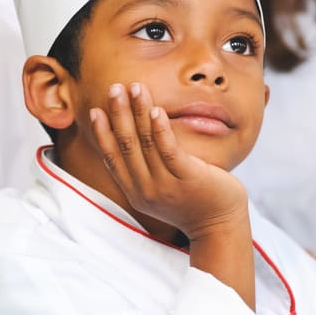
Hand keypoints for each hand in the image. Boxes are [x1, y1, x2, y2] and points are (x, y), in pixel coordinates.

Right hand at [90, 83, 254, 306]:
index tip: (95, 111)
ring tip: (135, 88)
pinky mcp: (188, 179)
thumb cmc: (193, 201)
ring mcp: (166, 185)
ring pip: (146, 142)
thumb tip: (137, 140)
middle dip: (119, 113)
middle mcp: (146, 190)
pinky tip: (156, 110)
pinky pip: (169, 150)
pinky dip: (160, 129)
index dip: (102, 134)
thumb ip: (147, 169)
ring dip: (139, 112)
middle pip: (127, 145)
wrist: (220, 226)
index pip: (113, 158)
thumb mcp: (162, 188)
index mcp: (136, 192)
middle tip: (114, 88)